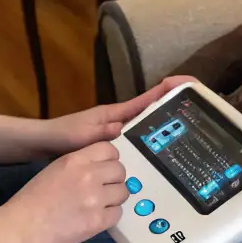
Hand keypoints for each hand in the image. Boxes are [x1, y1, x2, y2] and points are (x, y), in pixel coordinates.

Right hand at [6, 142, 127, 242]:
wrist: (23, 226)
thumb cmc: (32, 198)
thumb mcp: (56, 168)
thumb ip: (80, 164)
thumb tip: (102, 167)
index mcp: (76, 160)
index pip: (110, 150)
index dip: (110, 159)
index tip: (106, 168)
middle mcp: (89, 175)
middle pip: (120, 171)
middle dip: (114, 179)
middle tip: (103, 188)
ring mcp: (95, 199)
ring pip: (123, 192)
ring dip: (114, 197)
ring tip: (99, 204)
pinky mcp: (98, 221)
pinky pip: (118, 213)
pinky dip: (109, 215)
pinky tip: (96, 216)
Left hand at [39, 77, 196, 154]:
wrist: (44, 145)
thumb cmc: (63, 136)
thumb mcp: (86, 135)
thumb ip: (106, 133)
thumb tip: (129, 130)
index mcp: (116, 114)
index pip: (148, 99)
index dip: (167, 90)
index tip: (188, 84)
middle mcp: (120, 122)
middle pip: (152, 114)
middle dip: (173, 109)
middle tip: (197, 112)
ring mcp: (116, 134)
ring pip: (146, 130)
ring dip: (164, 129)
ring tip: (187, 134)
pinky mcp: (111, 147)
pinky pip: (136, 145)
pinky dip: (148, 146)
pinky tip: (156, 158)